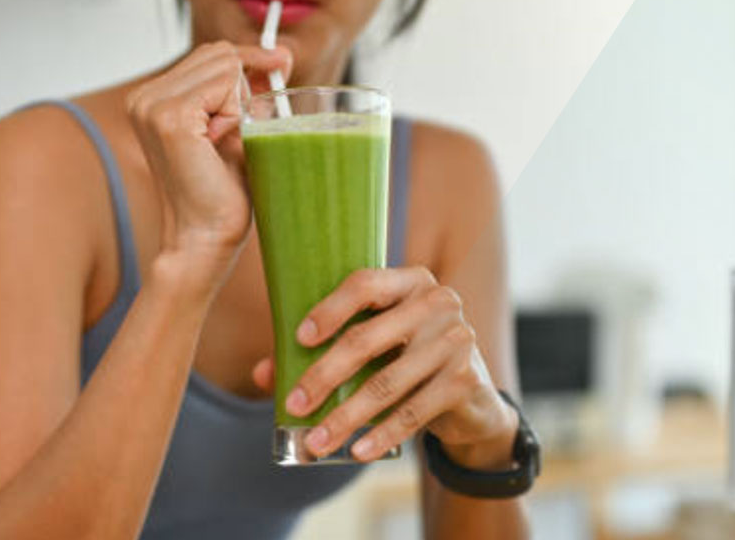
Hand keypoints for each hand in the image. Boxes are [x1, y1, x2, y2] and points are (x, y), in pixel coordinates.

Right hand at [127, 41, 291, 275]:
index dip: (249, 61)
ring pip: (224, 65)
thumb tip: (280, 54)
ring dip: (238, 102)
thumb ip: (245, 93)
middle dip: (243, 85)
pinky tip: (219, 143)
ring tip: (222, 144)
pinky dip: (234, 112)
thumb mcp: (235, 130)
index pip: (211, 54)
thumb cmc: (221, 195)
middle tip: (238, 131)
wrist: (206, 238)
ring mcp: (152, 105)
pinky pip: (224, 84)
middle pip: (219, 53)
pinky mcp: (169, 117)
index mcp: (152, 98)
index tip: (282, 62)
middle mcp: (144, 97)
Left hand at [252, 267, 518, 468]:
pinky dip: (382, 435)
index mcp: (409, 282)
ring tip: (317, 441)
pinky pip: (413, 412)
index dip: (329, 310)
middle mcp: (437, 302)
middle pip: (367, 338)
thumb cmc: (406, 360)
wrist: (471, 398)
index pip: (364, 285)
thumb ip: (320, 353)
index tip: (299, 339)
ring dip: (346, 416)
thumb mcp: (371, 349)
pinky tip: (357, 452)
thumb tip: (262, 374)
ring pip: (386, 382)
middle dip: (323, 376)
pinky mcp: (464, 380)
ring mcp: (455, 340)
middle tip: (294, 405)